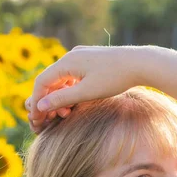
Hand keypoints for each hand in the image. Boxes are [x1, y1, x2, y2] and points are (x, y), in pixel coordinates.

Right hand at [25, 45, 145, 133]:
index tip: (36, 118)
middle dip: (46, 101)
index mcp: (67, 62)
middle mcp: (71, 56)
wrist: (140, 63)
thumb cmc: (114, 78)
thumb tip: (39, 106)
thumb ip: (62, 99)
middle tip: (48, 120)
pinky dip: (69, 91)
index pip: (41, 82)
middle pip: (49, 81)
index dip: (36, 101)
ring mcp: (80, 57)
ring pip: (60, 80)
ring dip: (58, 98)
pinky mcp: (90, 61)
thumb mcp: (86, 92)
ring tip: (64, 114)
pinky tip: (74, 104)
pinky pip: (71, 77)